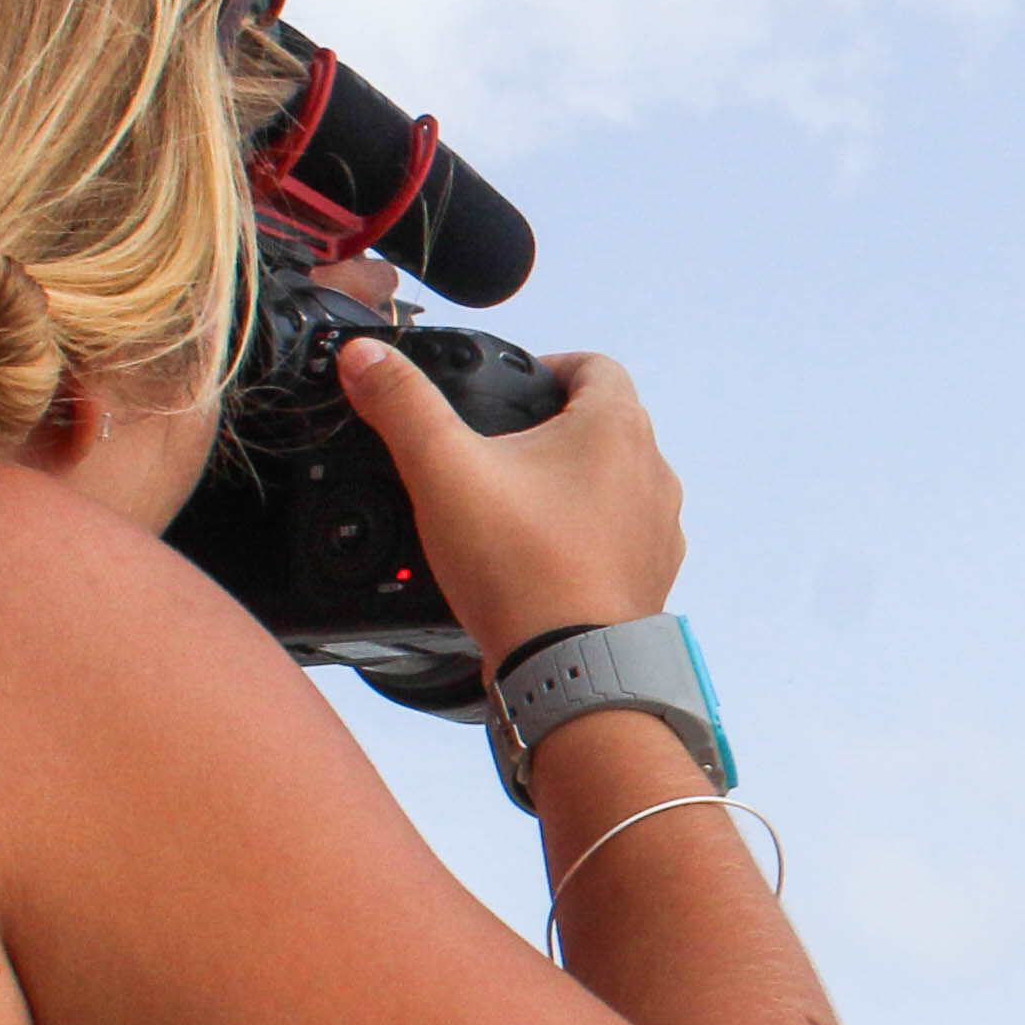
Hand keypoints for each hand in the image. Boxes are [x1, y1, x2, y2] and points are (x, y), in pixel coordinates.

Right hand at [336, 336, 683, 656]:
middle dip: (554, 425)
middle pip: (606, 422)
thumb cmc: (521, 568)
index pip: (594, 365)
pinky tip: (537, 552)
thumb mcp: (443, 469)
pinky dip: (584, 532)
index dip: (550, 364)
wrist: (569, 666)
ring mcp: (657, 526)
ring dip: (572, 480)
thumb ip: (402, 405)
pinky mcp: (649, 573)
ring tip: (515, 501)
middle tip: (500, 446)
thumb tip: (367, 358)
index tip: (512, 385)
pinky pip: (618, 534)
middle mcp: (651, 471)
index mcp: (616, 428)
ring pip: (615, 480)